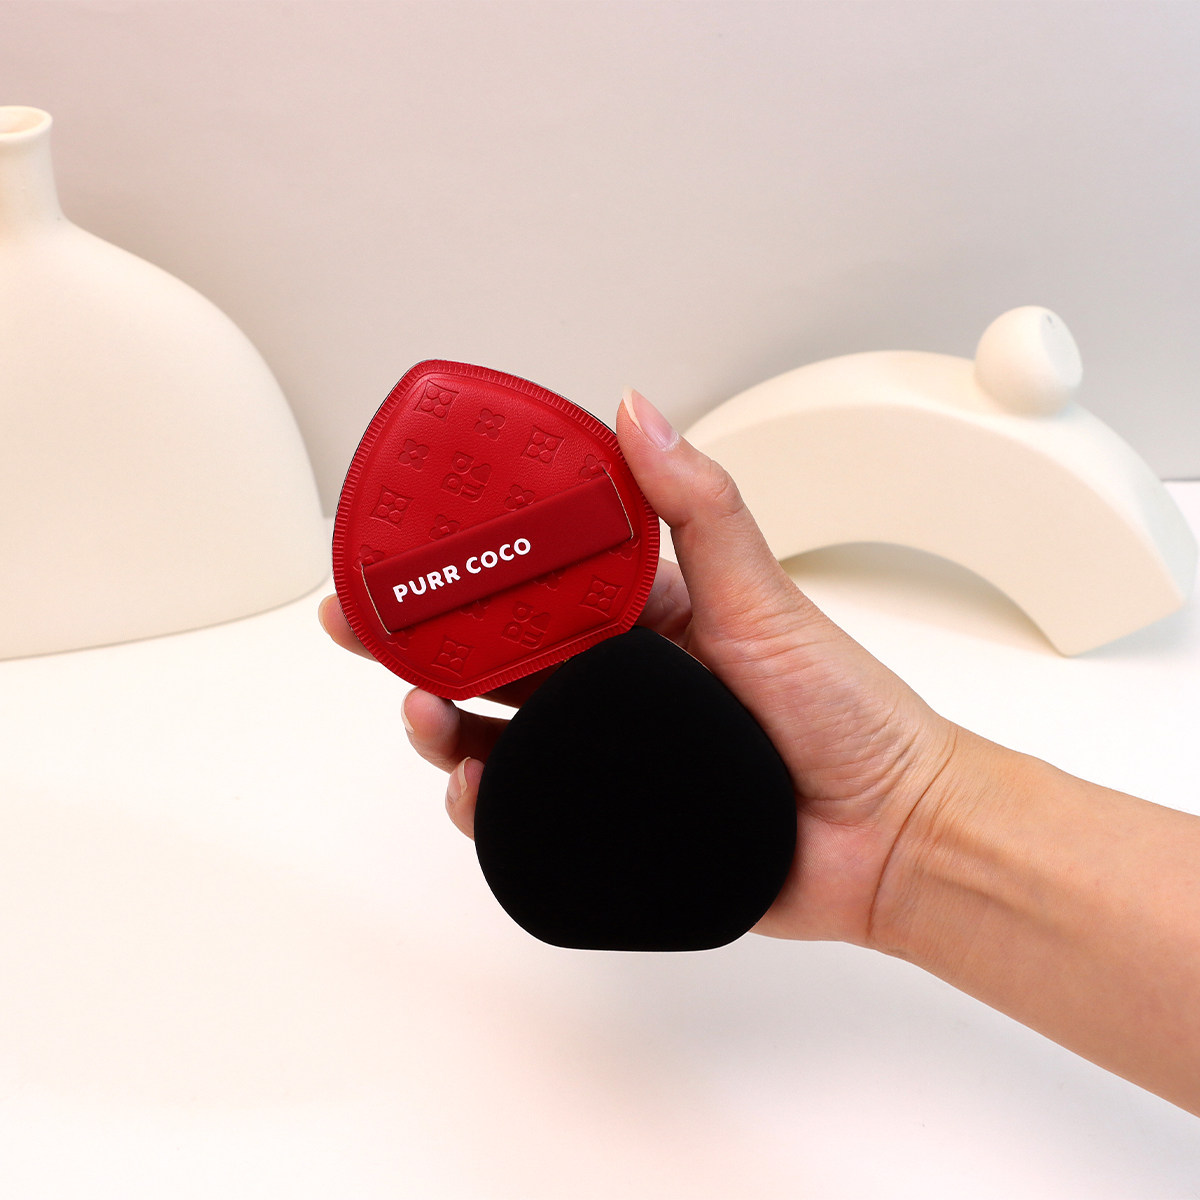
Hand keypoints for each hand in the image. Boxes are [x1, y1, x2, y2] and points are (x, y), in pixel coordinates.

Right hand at [319, 388, 961, 946]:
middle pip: (496, 655)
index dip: (467, 559)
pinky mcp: (609, 817)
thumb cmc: (844, 712)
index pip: (536, 577)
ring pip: (497, 733)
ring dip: (441, 719)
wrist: (886, 833)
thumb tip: (640, 409)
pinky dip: (486, 800)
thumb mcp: (763, 594)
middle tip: (362, 624)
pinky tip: (473, 786)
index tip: (407, 540)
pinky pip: (527, 808)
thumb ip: (698, 508)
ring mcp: (609, 753)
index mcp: (643, 618)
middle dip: (422, 639)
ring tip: (421, 709)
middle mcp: (616, 683)